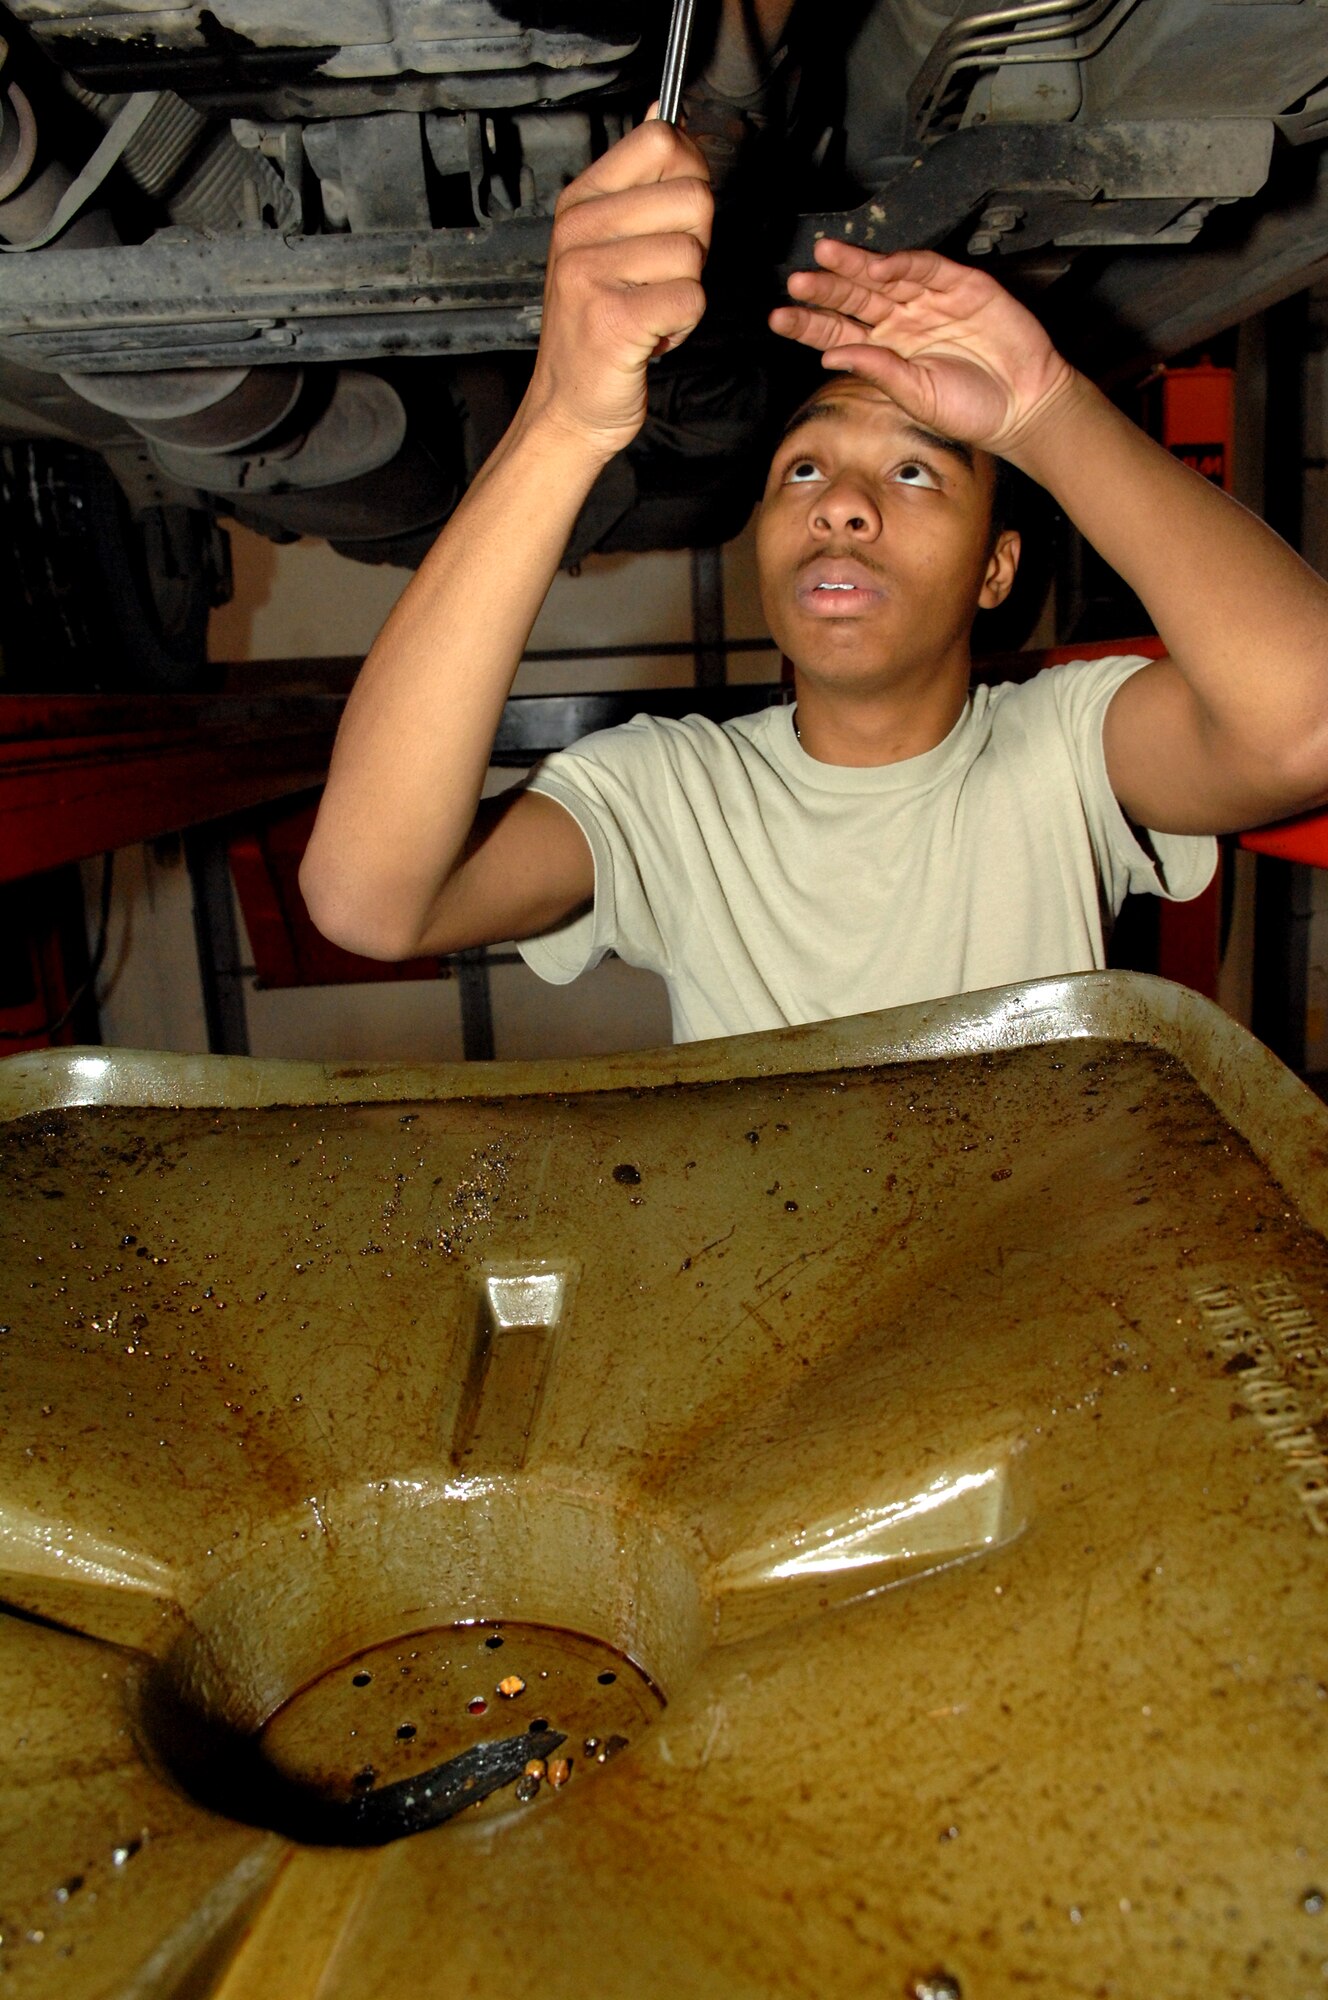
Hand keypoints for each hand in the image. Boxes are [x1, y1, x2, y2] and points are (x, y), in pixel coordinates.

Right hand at [522, 115, 711, 457]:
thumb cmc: (595, 327)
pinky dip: (685, 325)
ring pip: (694, 255)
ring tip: (651, 310)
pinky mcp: (615, 319)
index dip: (691, 172)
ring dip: (688, 292)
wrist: (567, 405)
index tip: (678, 213)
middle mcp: (580, 232)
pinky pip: (691, 299)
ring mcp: (591, 274)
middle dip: (697, 243)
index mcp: (580, 203)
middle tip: (662, 277)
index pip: (659, 140)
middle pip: (693, 197)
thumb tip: (660, 114)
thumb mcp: (604, 243)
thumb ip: (637, 184)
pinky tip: (653, 335)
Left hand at [769, 243, 1076, 461]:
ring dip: (855, 266)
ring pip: (884, 277)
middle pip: (854, 299)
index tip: (779, 318)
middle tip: (797, 281)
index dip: (810, 324)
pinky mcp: (962, 284)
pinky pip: (927, 268)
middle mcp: (902, 322)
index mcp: (886, 351)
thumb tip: (830, 354)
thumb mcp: (917, 397)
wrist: (1024, 404)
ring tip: (825, 255)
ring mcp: (930, 301)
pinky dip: (904, 264)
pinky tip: (878, 265)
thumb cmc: (972, 410)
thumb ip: (878, 371)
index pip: (839, 332)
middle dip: (825, 288)